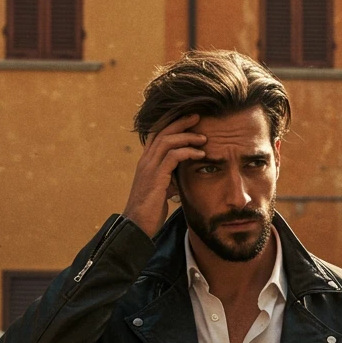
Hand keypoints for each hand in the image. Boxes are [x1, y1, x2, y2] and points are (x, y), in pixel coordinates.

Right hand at [122, 113, 205, 237]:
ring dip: (187, 136)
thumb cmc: (149, 212)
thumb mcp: (160, 191)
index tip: (189, 119)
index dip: (172, 123)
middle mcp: (145, 161)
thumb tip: (178, 178)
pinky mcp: (156, 177)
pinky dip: (188, 152)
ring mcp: (149, 168)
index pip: (157, 133)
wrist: (137, 226)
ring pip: (168, 140)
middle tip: (198, 115)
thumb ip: (168, 180)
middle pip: (162, 130)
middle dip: (180, 121)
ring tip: (204, 138)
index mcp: (146, 162)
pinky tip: (200, 155)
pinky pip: (173, 156)